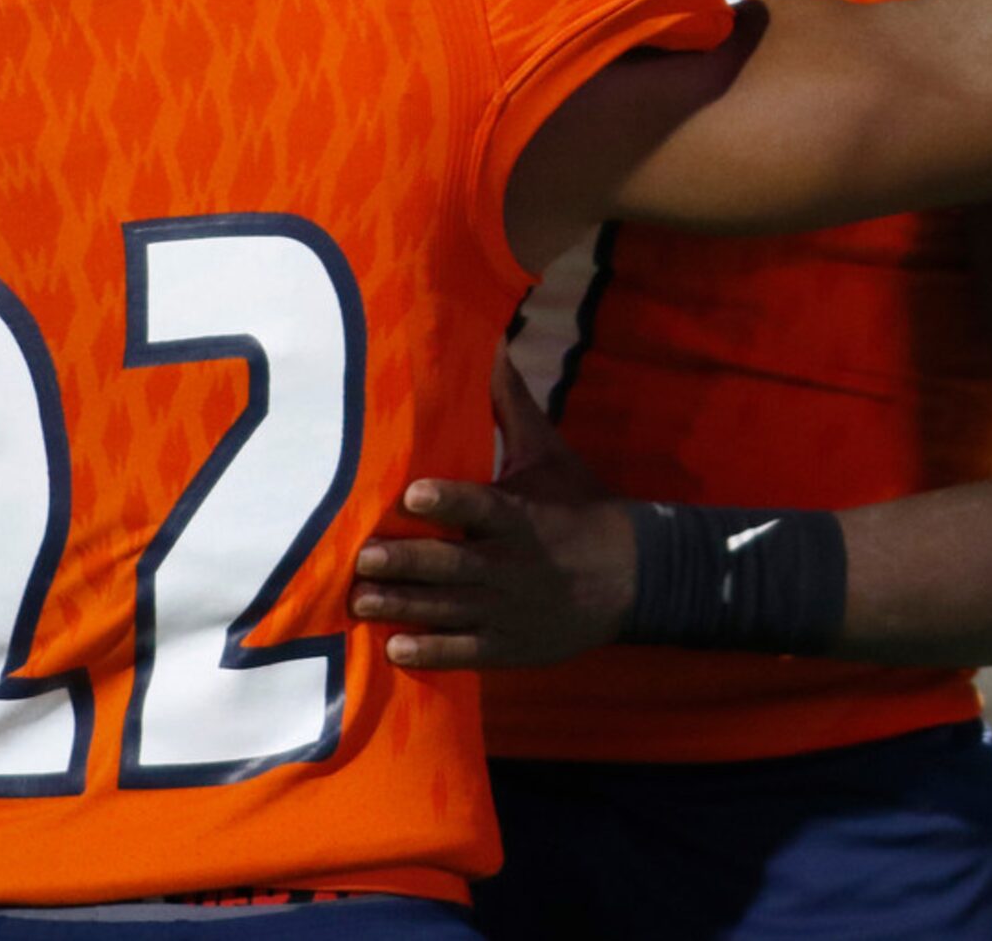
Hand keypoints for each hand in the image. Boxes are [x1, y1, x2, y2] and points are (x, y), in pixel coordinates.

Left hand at [350, 351, 636, 668]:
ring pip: (448, 608)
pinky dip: (431, 651)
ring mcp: (507, 609)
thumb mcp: (548, 451)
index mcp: (518, 515)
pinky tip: (396, 648)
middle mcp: (509, 564)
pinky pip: (465, 651)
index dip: (447, 501)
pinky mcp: (508, 644)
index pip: (479, 505)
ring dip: (403, 605)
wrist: (630, 578)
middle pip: (452, 564)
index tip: (411, 494)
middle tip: (364, 558)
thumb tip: (491, 340)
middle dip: (406, 562)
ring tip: (361, 601)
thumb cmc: (577, 505)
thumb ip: (510, 402)